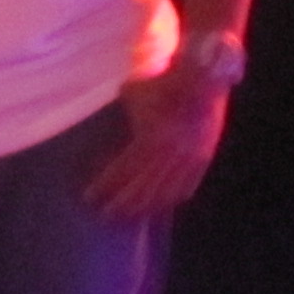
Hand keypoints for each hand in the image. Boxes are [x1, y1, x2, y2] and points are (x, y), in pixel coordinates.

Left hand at [82, 67, 231, 221]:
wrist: (202, 78)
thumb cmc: (160, 82)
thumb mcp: (131, 95)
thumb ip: (120, 115)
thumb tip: (104, 121)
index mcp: (149, 139)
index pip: (122, 171)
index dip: (105, 186)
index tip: (89, 197)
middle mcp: (169, 154)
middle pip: (142, 188)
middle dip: (123, 203)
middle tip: (106, 213)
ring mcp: (188, 158)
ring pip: (166, 191)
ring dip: (147, 205)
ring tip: (132, 215)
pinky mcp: (203, 157)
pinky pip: (188, 184)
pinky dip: (174, 196)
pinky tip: (164, 203)